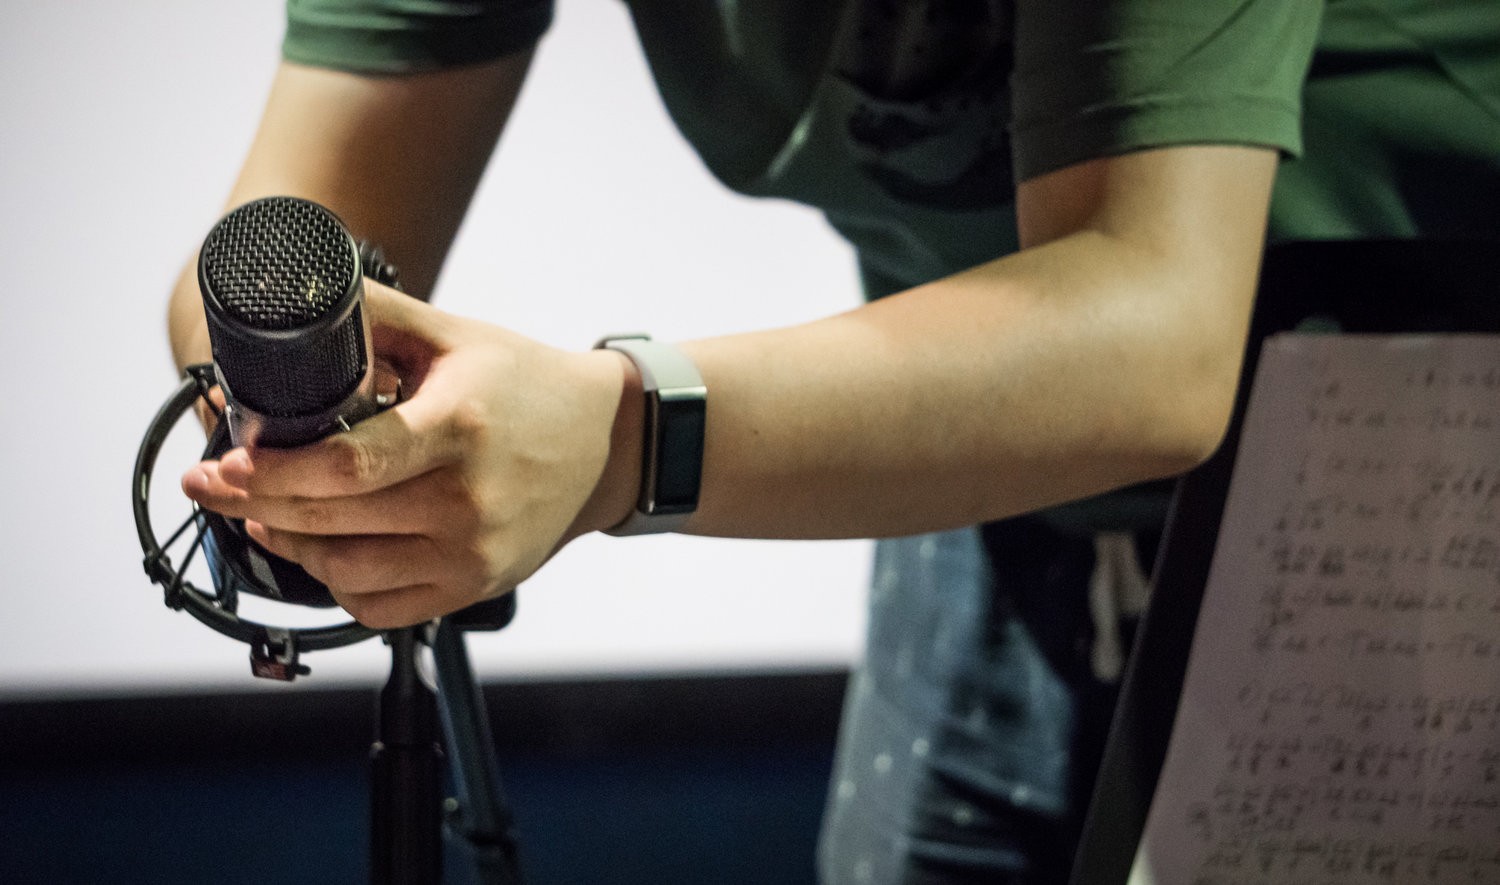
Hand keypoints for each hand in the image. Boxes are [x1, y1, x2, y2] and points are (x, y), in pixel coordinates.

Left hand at [181, 283, 628, 627]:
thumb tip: (296, 298)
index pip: (348, 466)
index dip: (274, 472)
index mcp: (460, 429)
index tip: (227, 462)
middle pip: (334, 521)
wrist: (605, 445)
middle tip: (211, 484)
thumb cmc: (526, 386)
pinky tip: (318, 551)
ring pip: (348, 573)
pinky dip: (337, 584)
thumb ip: (376, 315)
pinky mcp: (475, 586)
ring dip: (290, 545)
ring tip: (262, 515)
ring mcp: (473, 554)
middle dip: (255, 504)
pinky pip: (382, 607)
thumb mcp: (455, 335)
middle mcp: (468, 502)